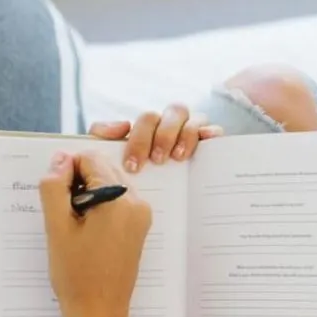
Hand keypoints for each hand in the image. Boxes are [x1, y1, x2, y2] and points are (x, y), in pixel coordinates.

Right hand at [38, 151, 151, 316]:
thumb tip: (60, 159)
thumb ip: (54, 186)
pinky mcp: (139, 227)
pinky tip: (86, 232)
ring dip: (88, 195)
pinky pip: (117, 201)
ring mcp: (141, 216)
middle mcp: (137, 203)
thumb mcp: (56, 227)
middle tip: (65, 215)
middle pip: (102, 168)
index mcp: (119, 199)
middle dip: (78, 182)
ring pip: (109, 184)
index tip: (58, 199)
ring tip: (76, 226)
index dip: (67, 171)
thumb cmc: (76, 275)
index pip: (90, 158)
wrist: (98, 312)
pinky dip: (99, 206)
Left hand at [89, 104, 222, 173]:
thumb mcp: (113, 157)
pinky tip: (208, 140)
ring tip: (178, 158)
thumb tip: (121, 125)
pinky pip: (214, 130)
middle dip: (162, 136)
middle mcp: (170, 125)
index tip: (133, 165)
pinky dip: (211, 132)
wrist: (146, 203)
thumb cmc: (135, 175)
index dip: (139, 139)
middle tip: (157, 161)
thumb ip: (102, 135)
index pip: (146, 120)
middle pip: (169, 113)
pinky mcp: (209, 143)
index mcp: (149, 127)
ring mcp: (190, 131)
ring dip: (184, 135)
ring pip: (192, 118)